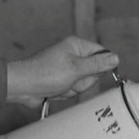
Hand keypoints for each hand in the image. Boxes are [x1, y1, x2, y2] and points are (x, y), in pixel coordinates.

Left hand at [4, 36, 120, 106]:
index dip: (103, 66)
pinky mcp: (62, 80)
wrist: (23, 87)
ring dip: (74, 89)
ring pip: (84, 83)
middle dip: (83, 81)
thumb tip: (115, 58)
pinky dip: (66, 93)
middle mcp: (73, 55)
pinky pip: (74, 89)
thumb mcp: (76, 69)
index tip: (96, 73)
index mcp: (76, 46)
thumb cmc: (45, 73)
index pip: (102, 54)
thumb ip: (98, 64)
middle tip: (71, 80)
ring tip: (60, 85)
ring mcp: (67, 69)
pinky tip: (56, 90)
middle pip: (95, 72)